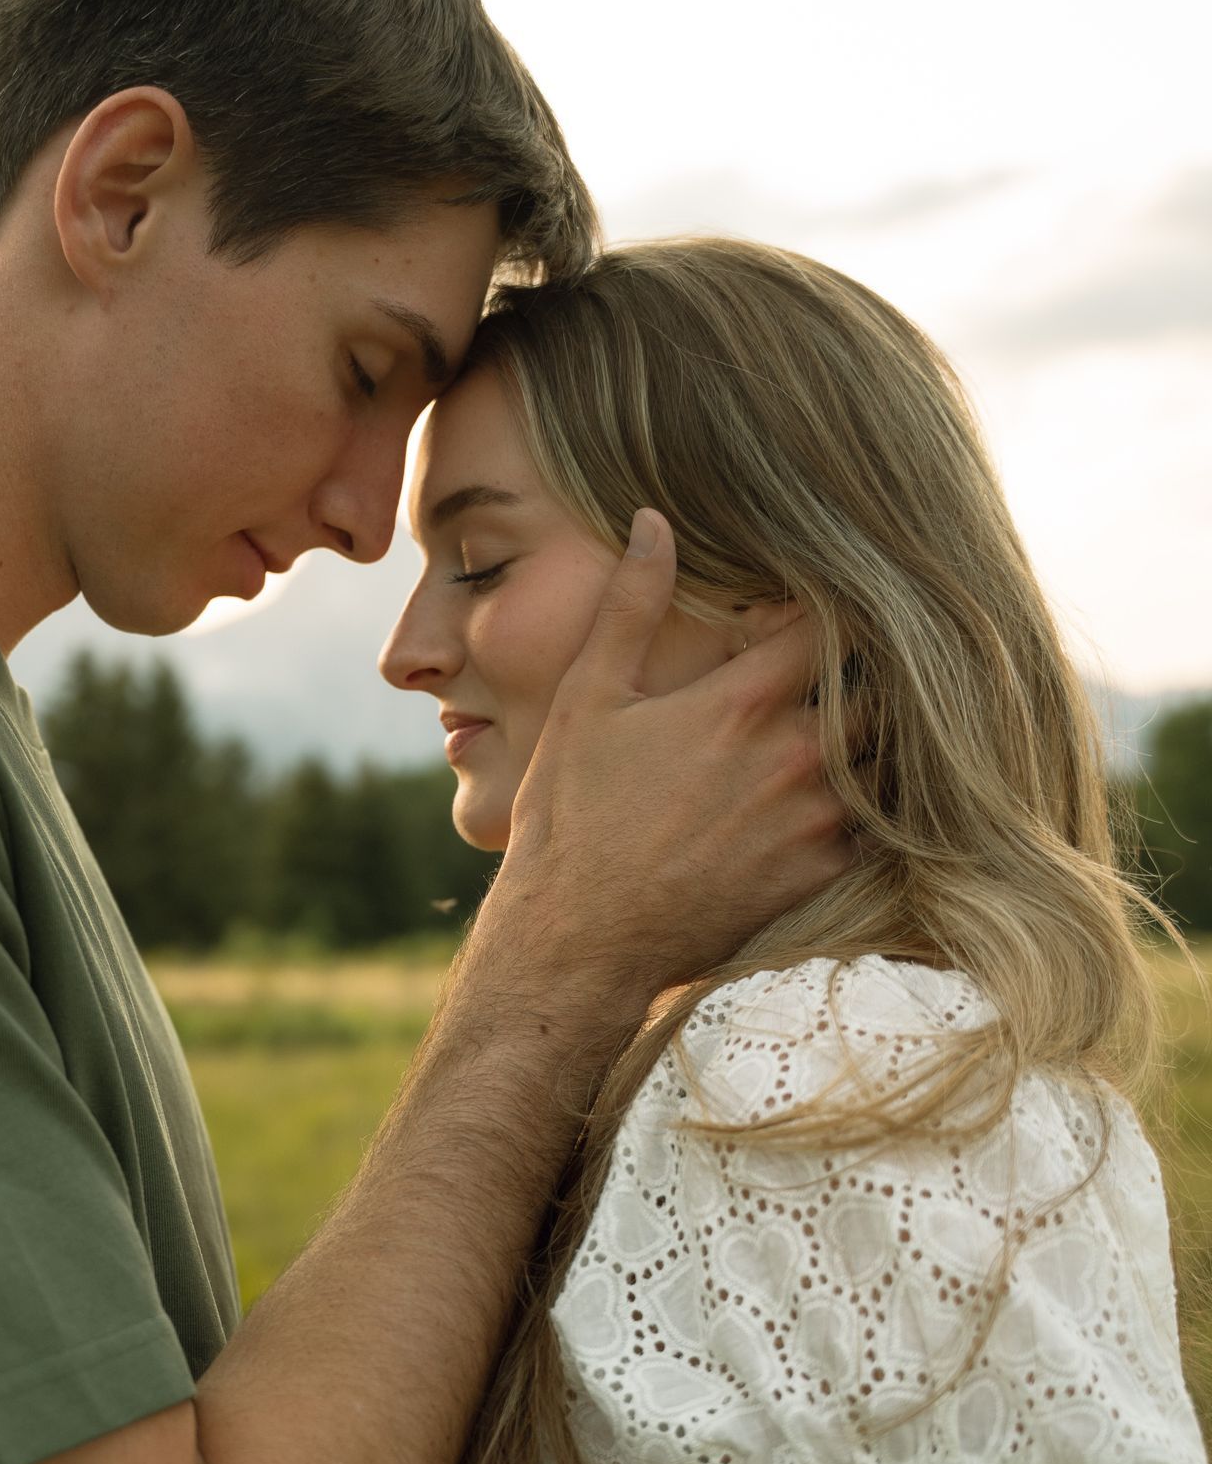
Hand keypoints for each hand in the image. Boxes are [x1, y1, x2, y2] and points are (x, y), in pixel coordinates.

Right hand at [486, 512, 849, 1002]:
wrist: (579, 941)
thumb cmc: (572, 817)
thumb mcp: (588, 699)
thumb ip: (631, 606)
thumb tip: (653, 522)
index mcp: (743, 700)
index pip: (834, 623)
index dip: (833, 607)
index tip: (817, 608)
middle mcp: (795, 754)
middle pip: (880, 686)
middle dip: (867, 672)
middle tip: (848, 666)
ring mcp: (816, 819)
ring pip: (891, 755)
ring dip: (877, 737)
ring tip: (856, 727)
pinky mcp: (820, 875)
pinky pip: (882, 826)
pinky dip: (874, 805)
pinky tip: (847, 797)